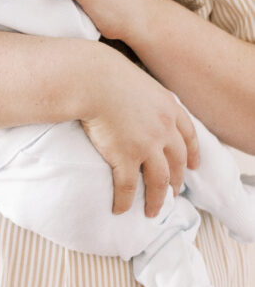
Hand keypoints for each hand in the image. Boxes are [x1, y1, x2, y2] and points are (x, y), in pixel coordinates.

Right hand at [81, 48, 199, 215]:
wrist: (92, 80)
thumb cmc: (107, 74)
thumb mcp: (138, 81)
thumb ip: (145, 97)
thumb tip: (137, 102)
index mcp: (169, 109)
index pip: (189, 136)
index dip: (193, 153)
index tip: (194, 166)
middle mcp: (164, 130)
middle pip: (177, 162)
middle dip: (177, 181)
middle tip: (174, 194)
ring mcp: (146, 145)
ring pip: (159, 181)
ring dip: (158, 199)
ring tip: (153, 211)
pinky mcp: (125, 157)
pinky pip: (128, 187)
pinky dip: (125, 201)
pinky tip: (120, 209)